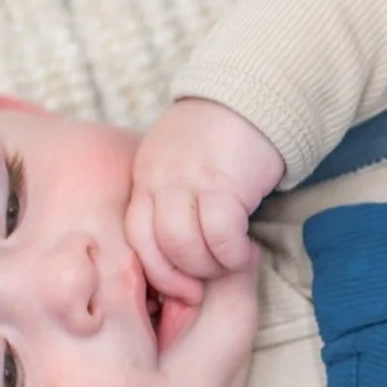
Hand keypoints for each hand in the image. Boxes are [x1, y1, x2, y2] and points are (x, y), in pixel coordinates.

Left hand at [127, 97, 284, 304]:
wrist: (251, 99)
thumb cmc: (218, 138)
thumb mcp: (177, 164)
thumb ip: (169, 199)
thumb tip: (179, 255)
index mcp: (145, 177)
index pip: (134, 236)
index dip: (156, 270)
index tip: (180, 287)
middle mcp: (160, 179)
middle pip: (157, 246)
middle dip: (183, 276)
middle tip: (207, 282)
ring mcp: (189, 181)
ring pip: (184, 245)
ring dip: (210, 266)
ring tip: (230, 262)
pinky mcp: (224, 183)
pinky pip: (221, 234)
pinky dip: (233, 253)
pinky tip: (246, 251)